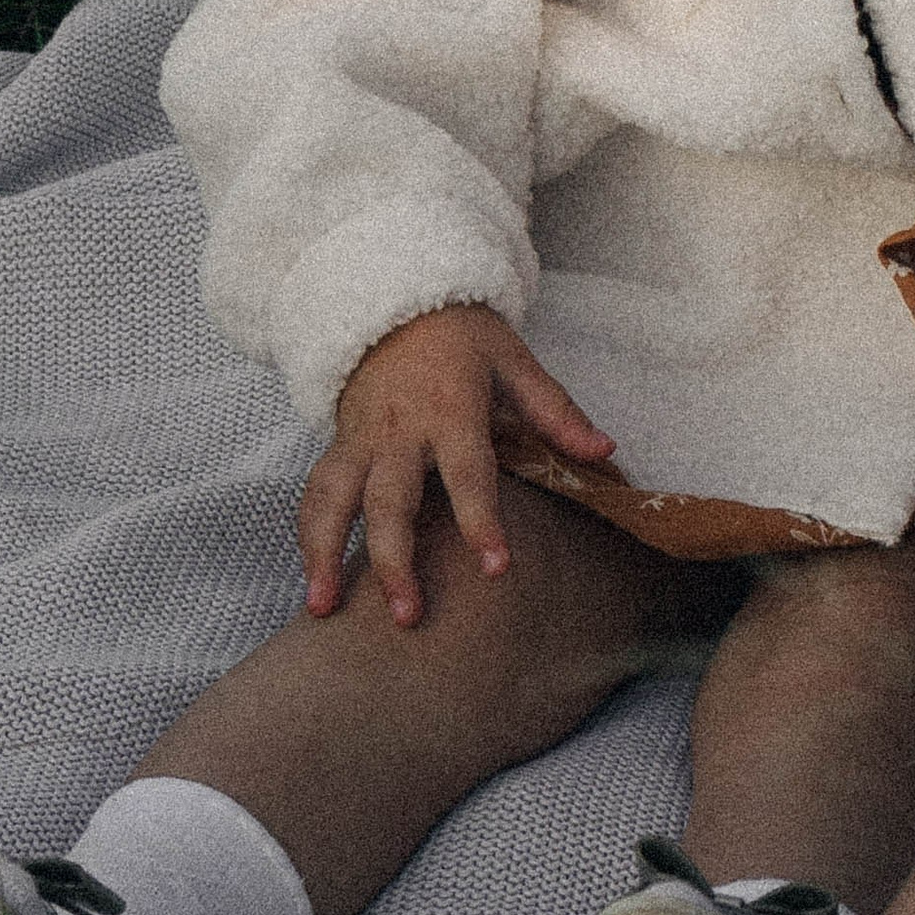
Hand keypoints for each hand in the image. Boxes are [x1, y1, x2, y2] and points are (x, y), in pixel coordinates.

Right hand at [298, 303, 613, 626]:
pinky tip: (313, 579)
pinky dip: (308, 534)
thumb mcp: (513, 359)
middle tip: (405, 616)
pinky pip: (316, 490)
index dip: (482, 520)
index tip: (497, 569)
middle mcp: (400, 430)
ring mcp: (362, 439)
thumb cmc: (461, 337)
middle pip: (391, 500)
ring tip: (324, 608)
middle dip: (394, 560)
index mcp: (451, 408)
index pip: (468, 472)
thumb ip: (555, 410)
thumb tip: (605, 450)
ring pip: (335, 498)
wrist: (397, 299)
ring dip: (326, 552)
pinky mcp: (339, 444)